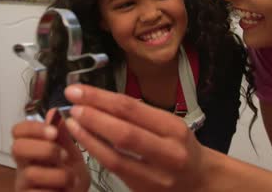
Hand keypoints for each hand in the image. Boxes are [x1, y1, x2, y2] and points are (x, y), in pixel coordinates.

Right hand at [11, 108, 90, 191]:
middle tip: (64, 156)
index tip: (54, 131)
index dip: (34, 128)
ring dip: (59, 175)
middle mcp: (24, 165)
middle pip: (16, 148)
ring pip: (31, 173)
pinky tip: (64, 190)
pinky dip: (55, 191)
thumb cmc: (71, 176)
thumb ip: (63, 135)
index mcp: (32, 147)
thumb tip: (54, 111)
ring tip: (72, 179)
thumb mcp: (71, 152)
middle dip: (44, 149)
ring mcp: (23, 184)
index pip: (18, 130)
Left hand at [62, 84, 210, 191]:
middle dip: (93, 116)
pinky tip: (84, 141)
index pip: (131, 108)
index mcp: (174, 129)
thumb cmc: (181, 147)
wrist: (200, 181)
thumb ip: (140, 114)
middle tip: (72, 104)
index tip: (78, 90)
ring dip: (89, 137)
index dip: (100, 98)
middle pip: (124, 133)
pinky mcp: (144, 190)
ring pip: (116, 156)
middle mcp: (168, 153)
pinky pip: (115, 170)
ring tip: (72, 122)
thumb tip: (99, 99)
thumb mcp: (170, 124)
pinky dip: (96, 153)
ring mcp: (156, 176)